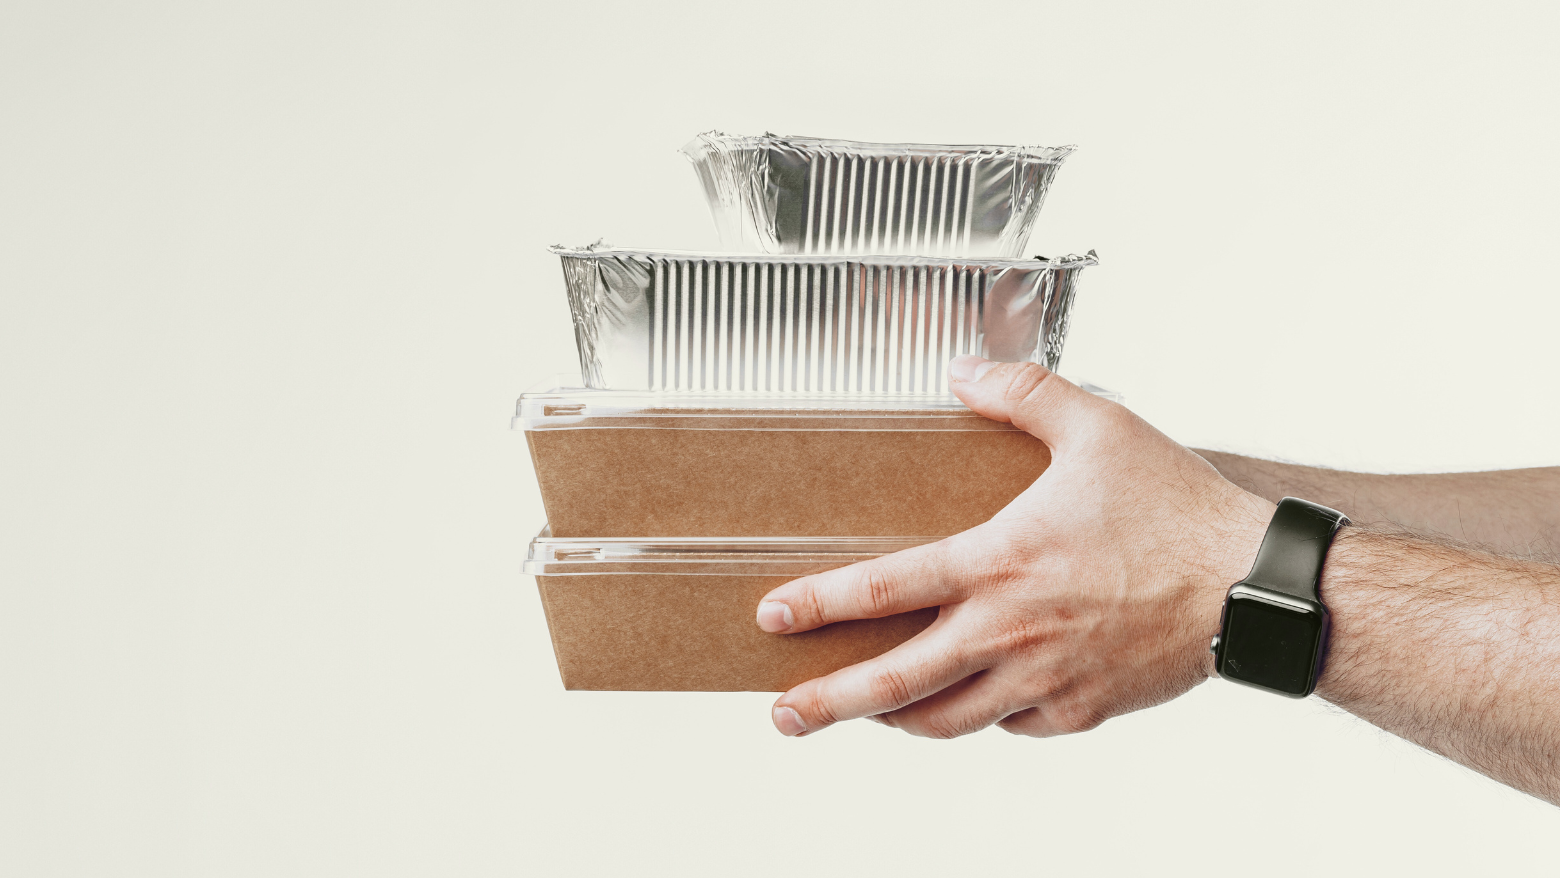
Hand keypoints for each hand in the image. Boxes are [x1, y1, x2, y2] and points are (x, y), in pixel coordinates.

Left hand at [755, 357, 1275, 738]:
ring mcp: (1042, 680)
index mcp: (1000, 562)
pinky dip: (980, 716)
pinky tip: (970, 700)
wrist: (1252, 587)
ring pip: (945, 720)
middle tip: (784, 712)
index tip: (773, 616)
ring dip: (895, 719)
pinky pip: (1009, 725)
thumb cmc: (1177, 509)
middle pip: (896, 683)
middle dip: (827, 702)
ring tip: (864, 714)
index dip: (820, 604)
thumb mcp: (1096, 427)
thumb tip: (962, 373)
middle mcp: (1010, 630)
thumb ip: (1022, 394)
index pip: (884, 588)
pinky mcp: (1078, 711)